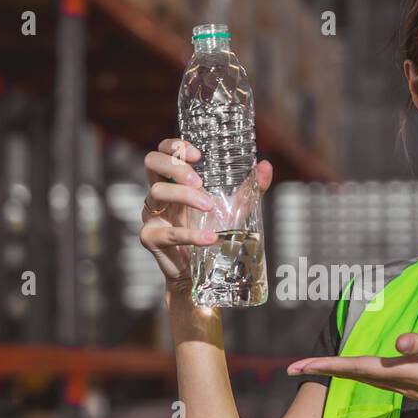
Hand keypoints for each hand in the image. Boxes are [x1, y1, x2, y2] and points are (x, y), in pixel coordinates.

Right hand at [139, 138, 273, 299]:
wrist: (203, 271)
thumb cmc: (212, 233)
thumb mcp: (234, 208)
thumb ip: (250, 189)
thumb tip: (266, 166)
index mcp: (173, 181)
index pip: (163, 151)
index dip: (175, 146)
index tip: (198, 155)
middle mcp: (158, 194)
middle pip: (152, 162)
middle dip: (175, 166)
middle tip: (200, 181)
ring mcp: (152, 215)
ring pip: (158, 192)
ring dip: (184, 195)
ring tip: (208, 207)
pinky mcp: (151, 238)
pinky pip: (168, 233)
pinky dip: (191, 235)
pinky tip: (210, 238)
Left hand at [287, 333, 417, 417]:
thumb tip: (398, 342)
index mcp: (405, 373)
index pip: (356, 368)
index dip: (326, 366)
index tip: (298, 366)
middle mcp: (400, 383)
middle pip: (352, 375)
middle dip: (321, 371)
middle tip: (290, 368)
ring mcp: (406, 387)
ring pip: (362, 378)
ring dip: (336, 372)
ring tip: (313, 366)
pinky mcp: (414, 385)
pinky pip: (376, 379)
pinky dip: (356, 372)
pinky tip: (351, 368)